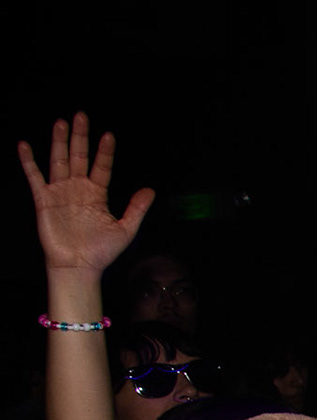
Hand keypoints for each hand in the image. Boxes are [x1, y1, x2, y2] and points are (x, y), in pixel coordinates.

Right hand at [19, 114, 153, 274]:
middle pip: (79, 156)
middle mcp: (78, 189)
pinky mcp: (44, 200)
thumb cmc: (101, 251)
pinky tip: (25, 145)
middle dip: (80, 136)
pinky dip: (29, 161)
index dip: (105, 151)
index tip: (109, 135)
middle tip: (81, 115)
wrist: (78, 266)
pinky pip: (35, 177)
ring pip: (59, 160)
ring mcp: (60, 192)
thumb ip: (136, 208)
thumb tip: (151, 190)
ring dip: (59, 142)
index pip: (101, 166)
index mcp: (97, 194)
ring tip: (60, 123)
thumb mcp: (126, 229)